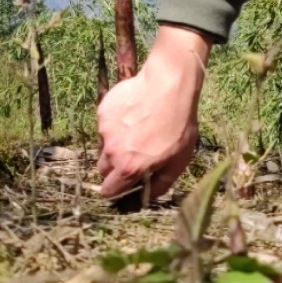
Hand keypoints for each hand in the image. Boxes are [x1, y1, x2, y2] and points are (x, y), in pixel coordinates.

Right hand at [97, 24, 211, 198]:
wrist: (167, 85)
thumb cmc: (178, 125)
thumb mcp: (179, 161)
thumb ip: (160, 184)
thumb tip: (146, 197)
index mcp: (128, 167)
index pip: (108, 190)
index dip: (114, 190)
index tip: (121, 185)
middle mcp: (111, 151)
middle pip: (102, 169)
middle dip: (114, 168)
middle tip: (132, 156)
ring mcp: (104, 129)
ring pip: (104, 145)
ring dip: (114, 144)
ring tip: (134, 131)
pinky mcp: (102, 111)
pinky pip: (105, 125)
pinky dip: (114, 125)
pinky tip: (132, 115)